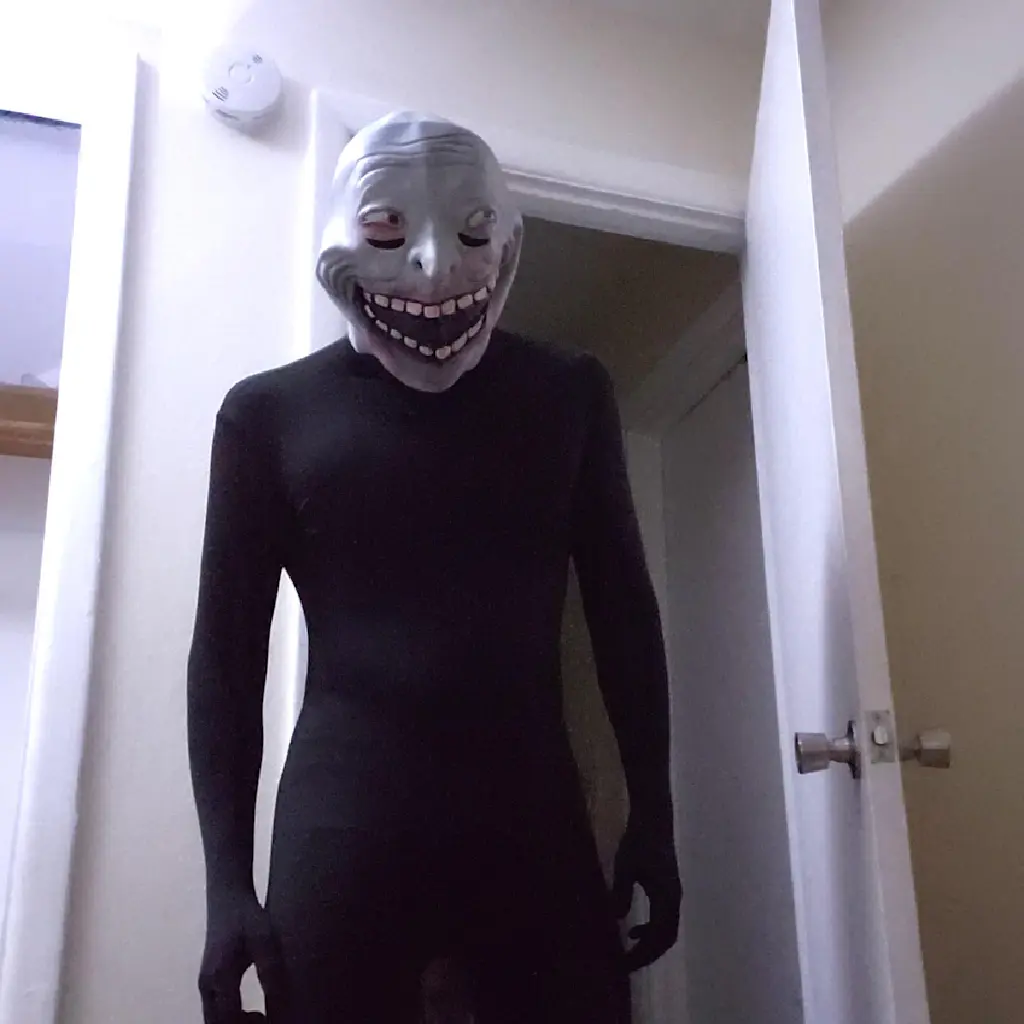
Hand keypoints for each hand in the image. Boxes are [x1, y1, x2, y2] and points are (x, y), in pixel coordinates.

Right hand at [198, 888, 286, 1023]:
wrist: (226, 897)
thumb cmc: (247, 915)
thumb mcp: (264, 938)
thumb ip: (269, 968)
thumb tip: (280, 1000)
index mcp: (220, 976)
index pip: (229, 1018)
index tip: (268, 1021)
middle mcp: (207, 984)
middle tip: (266, 1020)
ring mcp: (205, 984)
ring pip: (214, 1020)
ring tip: (261, 1017)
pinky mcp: (208, 981)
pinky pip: (214, 1012)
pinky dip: (230, 1019)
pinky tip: (252, 1012)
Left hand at [611, 815, 681, 971]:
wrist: (654, 819)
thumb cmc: (639, 839)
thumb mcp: (625, 864)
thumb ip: (621, 890)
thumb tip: (617, 919)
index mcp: (666, 897)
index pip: (659, 937)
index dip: (643, 954)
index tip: (625, 965)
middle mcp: (674, 900)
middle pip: (666, 938)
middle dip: (647, 955)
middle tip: (625, 966)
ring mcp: (673, 894)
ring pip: (667, 931)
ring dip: (650, 945)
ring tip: (629, 954)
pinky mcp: (668, 889)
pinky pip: (664, 919)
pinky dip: (651, 931)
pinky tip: (633, 931)